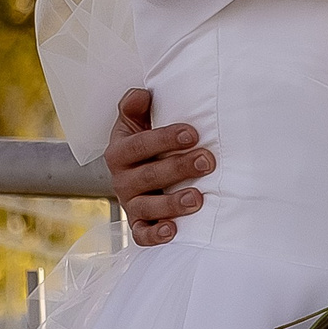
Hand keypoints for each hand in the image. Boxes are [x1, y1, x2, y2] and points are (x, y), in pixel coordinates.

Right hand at [104, 87, 212, 244]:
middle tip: (207, 161)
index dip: (165, 138)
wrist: (136, 175)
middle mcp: (122, 179)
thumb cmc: (145, 146)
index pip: (140, 144)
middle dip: (179, 168)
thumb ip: (134, 108)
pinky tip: (173, 231)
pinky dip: (155, 235)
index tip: (193, 133)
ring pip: (147, 207)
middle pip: (148, 175)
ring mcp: (131, 203)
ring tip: (197, 198)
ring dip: (172, 203)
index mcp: (120, 152)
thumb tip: (141, 93)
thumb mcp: (135, 124)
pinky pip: (142, 234)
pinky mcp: (139, 224)